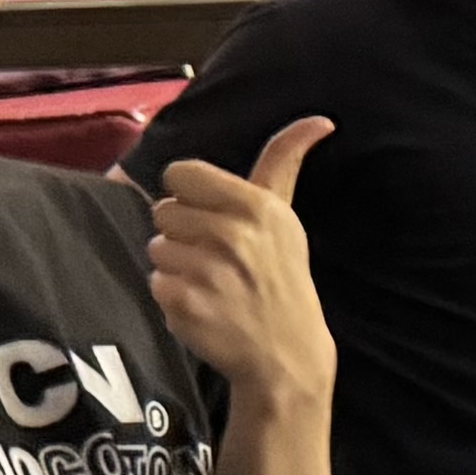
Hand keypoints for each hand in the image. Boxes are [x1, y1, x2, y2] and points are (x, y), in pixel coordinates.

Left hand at [146, 119, 339, 401]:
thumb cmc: (281, 277)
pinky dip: (173, 296)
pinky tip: (203, 306)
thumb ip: (285, 162)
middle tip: (216, 258)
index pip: (181, 174)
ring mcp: (207, 271)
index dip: (191, 196)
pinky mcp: (185, 304)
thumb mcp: (286, 217)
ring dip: (177, 266)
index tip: (212, 217)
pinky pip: (155, 282)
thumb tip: (320, 119)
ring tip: (210, 283)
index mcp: (257, 206)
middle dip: (184, 234)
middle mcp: (232, 235)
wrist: (286, 355)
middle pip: (164, 211)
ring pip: (157, 247)